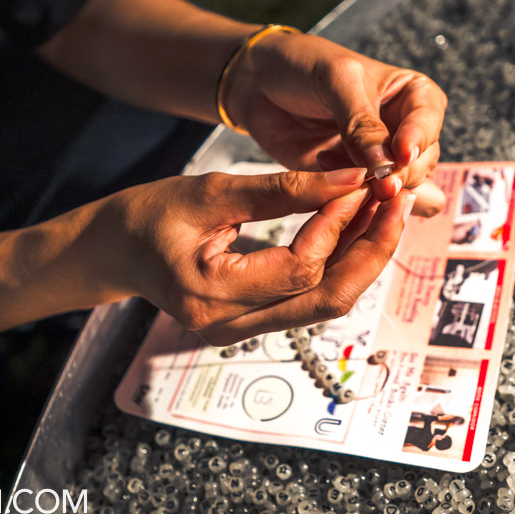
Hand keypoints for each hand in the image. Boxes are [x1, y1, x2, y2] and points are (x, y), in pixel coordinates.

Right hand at [85, 167, 413, 345]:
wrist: (115, 250)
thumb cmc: (150, 215)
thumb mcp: (214, 191)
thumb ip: (284, 188)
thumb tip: (352, 180)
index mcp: (210, 295)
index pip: (299, 268)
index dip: (338, 226)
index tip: (363, 184)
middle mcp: (230, 327)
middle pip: (327, 298)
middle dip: (371, 249)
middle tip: (399, 200)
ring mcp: (243, 333)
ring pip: (326, 302)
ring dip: (363, 256)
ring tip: (386, 209)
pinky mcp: (254, 323)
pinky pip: (310, 297)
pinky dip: (340, 262)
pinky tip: (359, 227)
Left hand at [223, 31, 447, 216]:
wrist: (256, 83)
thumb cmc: (301, 66)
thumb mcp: (336, 81)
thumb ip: (361, 123)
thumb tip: (387, 165)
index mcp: (410, 94)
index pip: (429, 121)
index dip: (419, 140)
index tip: (402, 154)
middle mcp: (401, 129)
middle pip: (421, 162)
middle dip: (401, 174)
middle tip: (380, 183)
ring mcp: (378, 158)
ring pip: (400, 187)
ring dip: (378, 190)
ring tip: (347, 178)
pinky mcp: (352, 180)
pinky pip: (369, 201)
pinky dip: (358, 201)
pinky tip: (335, 181)